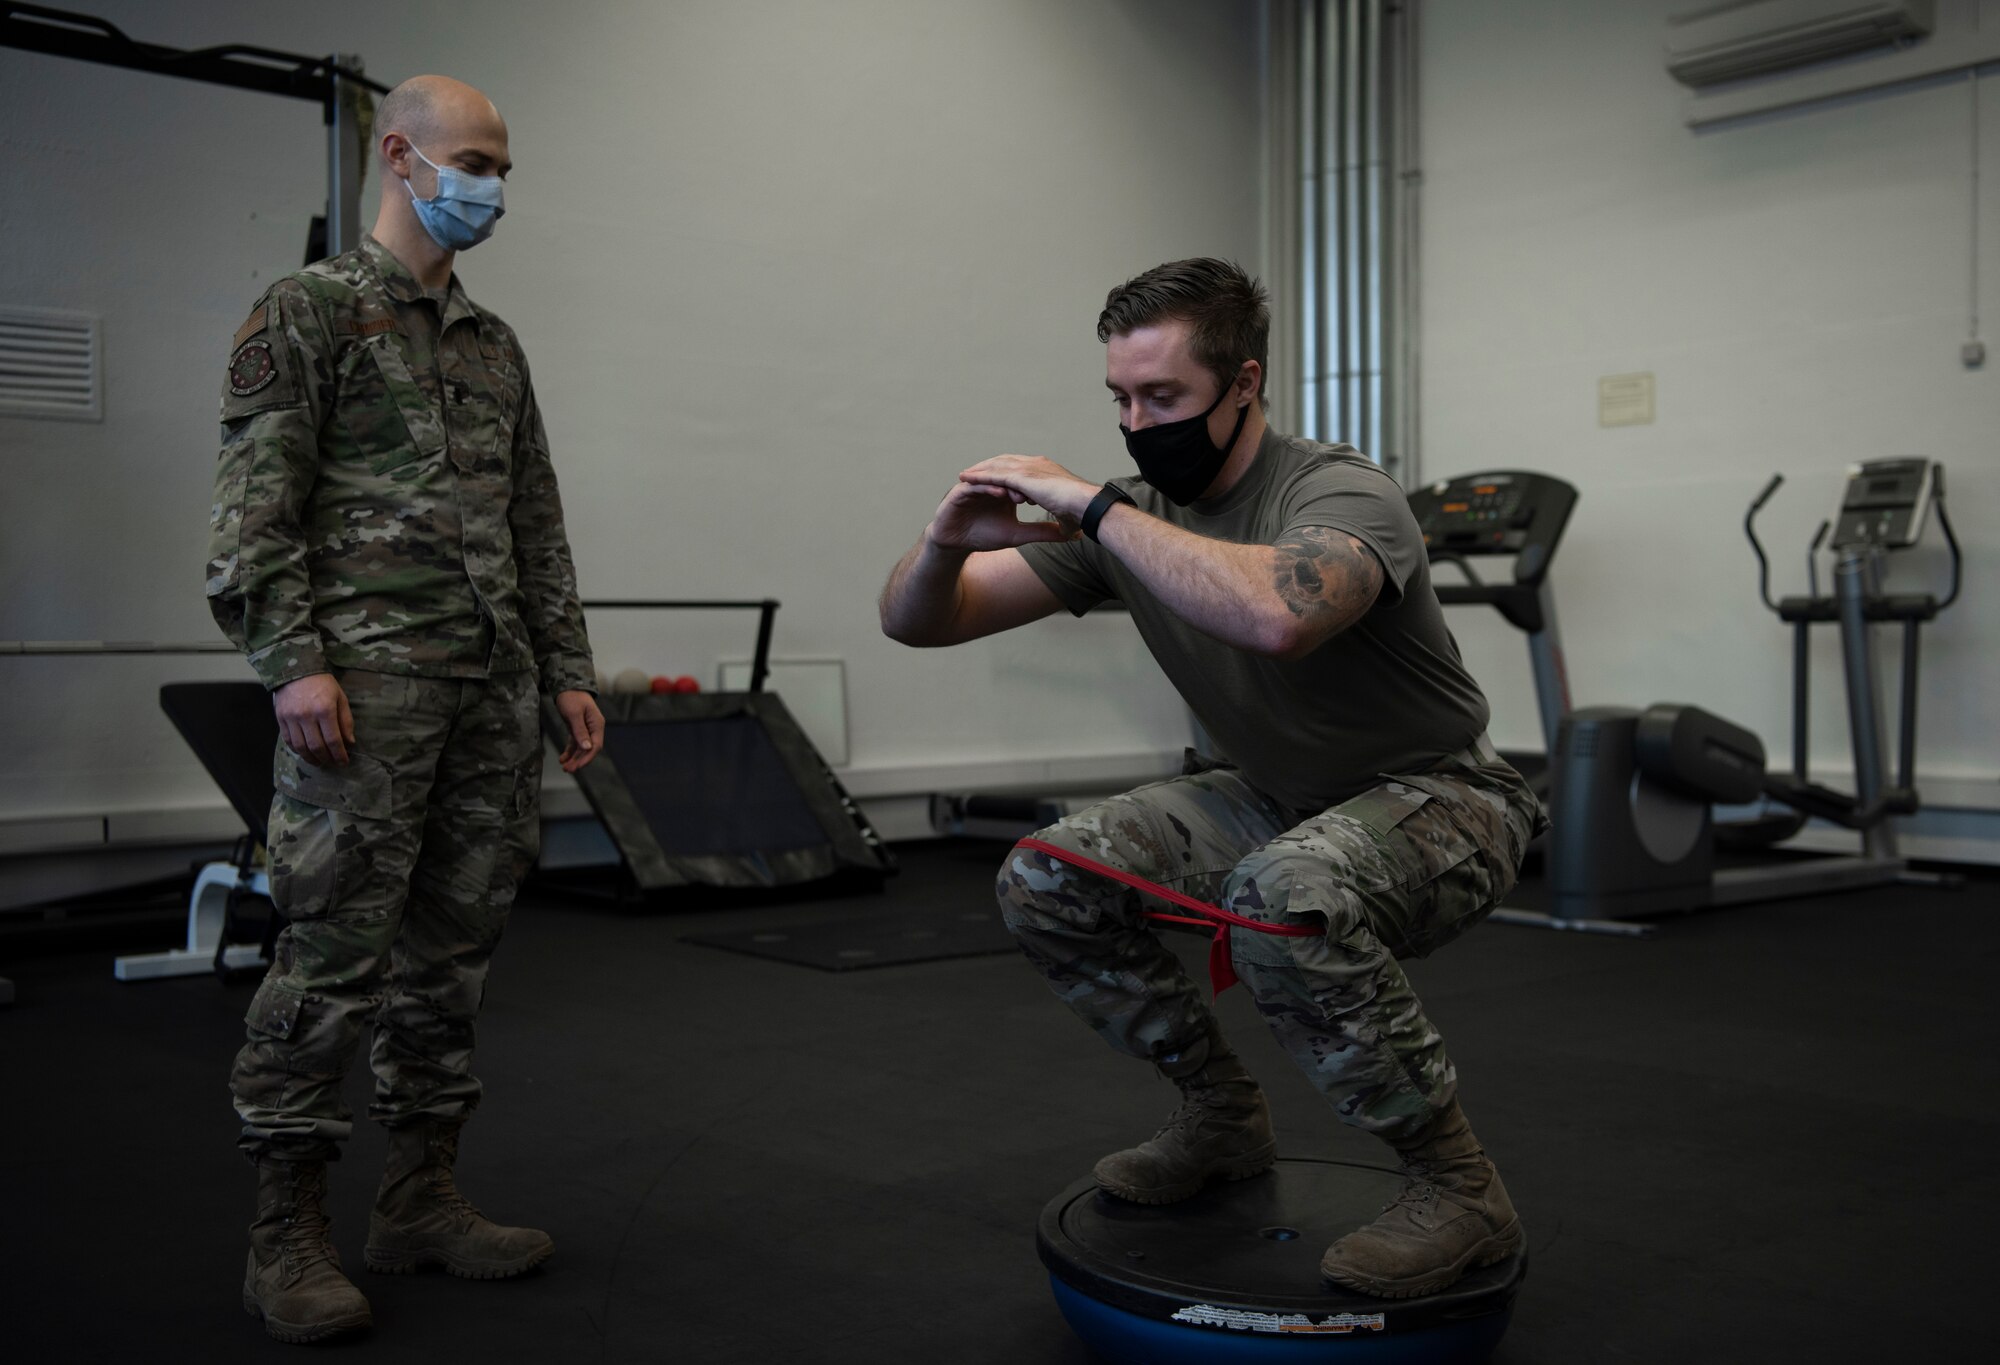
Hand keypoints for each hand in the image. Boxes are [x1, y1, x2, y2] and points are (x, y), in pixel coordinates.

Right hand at [273, 673, 353, 765]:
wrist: (296, 670)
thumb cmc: (323, 684)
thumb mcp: (340, 698)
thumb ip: (345, 720)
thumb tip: (350, 742)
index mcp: (325, 709)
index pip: (333, 740)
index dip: (339, 754)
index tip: (344, 762)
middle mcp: (306, 715)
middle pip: (316, 746)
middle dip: (326, 758)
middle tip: (332, 763)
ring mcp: (291, 717)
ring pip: (301, 747)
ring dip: (311, 758)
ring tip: (319, 762)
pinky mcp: (280, 718)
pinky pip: (288, 740)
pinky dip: (297, 750)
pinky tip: (305, 752)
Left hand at [554, 689, 603, 772]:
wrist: (567, 687)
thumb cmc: (572, 697)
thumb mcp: (574, 714)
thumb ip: (580, 731)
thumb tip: (587, 748)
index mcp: (597, 724)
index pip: (596, 745)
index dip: (587, 757)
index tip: (578, 766)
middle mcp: (593, 729)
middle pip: (588, 749)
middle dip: (579, 760)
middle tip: (568, 769)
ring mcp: (586, 729)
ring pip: (581, 748)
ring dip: (574, 758)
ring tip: (565, 767)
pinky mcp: (577, 729)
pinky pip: (575, 743)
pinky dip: (569, 751)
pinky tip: (563, 758)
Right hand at [924, 479, 1076, 552]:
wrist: (956, 543)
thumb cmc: (984, 535)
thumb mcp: (1017, 535)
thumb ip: (1041, 532)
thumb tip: (1071, 534)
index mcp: (1006, 490)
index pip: (1024, 484)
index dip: (1037, 490)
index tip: (1051, 500)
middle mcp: (991, 484)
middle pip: (1011, 478)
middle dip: (1024, 485)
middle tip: (1038, 495)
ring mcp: (976, 485)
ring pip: (994, 480)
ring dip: (1007, 485)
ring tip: (1020, 496)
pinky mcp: (960, 491)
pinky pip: (975, 486)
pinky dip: (987, 489)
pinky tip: (998, 495)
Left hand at [958, 454, 1100, 523]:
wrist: (1087, 505)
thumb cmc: (1083, 513)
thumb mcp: (1068, 519)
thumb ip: (1064, 524)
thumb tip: (1069, 535)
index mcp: (1047, 471)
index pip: (1022, 466)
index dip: (1007, 470)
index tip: (996, 477)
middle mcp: (1037, 464)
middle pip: (1006, 461)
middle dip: (989, 467)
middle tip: (974, 473)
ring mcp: (1028, 468)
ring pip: (997, 466)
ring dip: (979, 470)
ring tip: (964, 476)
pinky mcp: (1021, 476)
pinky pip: (993, 475)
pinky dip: (979, 476)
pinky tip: (965, 480)